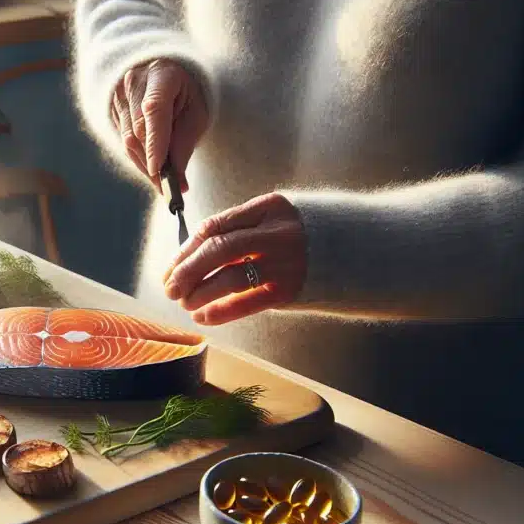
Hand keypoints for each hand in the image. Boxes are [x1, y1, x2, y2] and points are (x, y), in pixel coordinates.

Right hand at [109, 59, 208, 192]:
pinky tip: (152, 165)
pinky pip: (123, 140)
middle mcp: (134, 81)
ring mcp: (118, 94)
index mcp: (162, 74)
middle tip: (170, 189)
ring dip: (145, 165)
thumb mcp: (196, 114)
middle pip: (139, 130)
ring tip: (164, 183)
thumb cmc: (186, 94)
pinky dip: (138, 157)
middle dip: (153, 163)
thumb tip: (176, 181)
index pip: (154, 110)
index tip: (159, 170)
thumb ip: (184, 144)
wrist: (166, 75)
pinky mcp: (111, 108)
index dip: (155, 142)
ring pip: (128, 140)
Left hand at [161, 193, 306, 324]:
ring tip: (183, 302)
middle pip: (218, 249)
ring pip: (229, 278)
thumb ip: (239, 230)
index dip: (186, 249)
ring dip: (199, 292)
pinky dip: (219, 311)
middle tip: (169, 288)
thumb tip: (189, 256)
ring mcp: (284, 262)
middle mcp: (276, 232)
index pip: (214, 226)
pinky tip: (202, 316)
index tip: (171, 266)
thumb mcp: (272, 220)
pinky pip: (246, 303)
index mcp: (267, 207)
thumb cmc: (300, 237)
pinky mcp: (289, 289)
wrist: (354, 252)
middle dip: (186, 270)